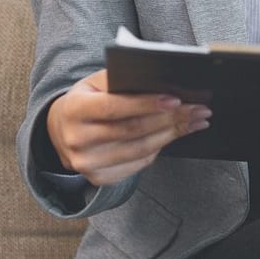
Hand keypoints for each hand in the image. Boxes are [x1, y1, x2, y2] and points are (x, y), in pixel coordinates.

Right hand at [45, 70, 209, 186]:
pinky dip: (160, 148)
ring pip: (140, 149)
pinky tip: (175, 135)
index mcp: (74, 109)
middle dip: (170, 119)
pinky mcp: (99, 178)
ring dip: (172, 135)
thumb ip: (121, 81)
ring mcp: (86, 163)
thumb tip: (162, 84)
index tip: (176, 100)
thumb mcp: (95, 83)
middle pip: (132, 130)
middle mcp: (76, 140)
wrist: (61, 130)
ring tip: (195, 122)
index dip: (146, 104)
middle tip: (198, 110)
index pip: (114, 107)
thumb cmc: (87, 100)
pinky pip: (138, 163)